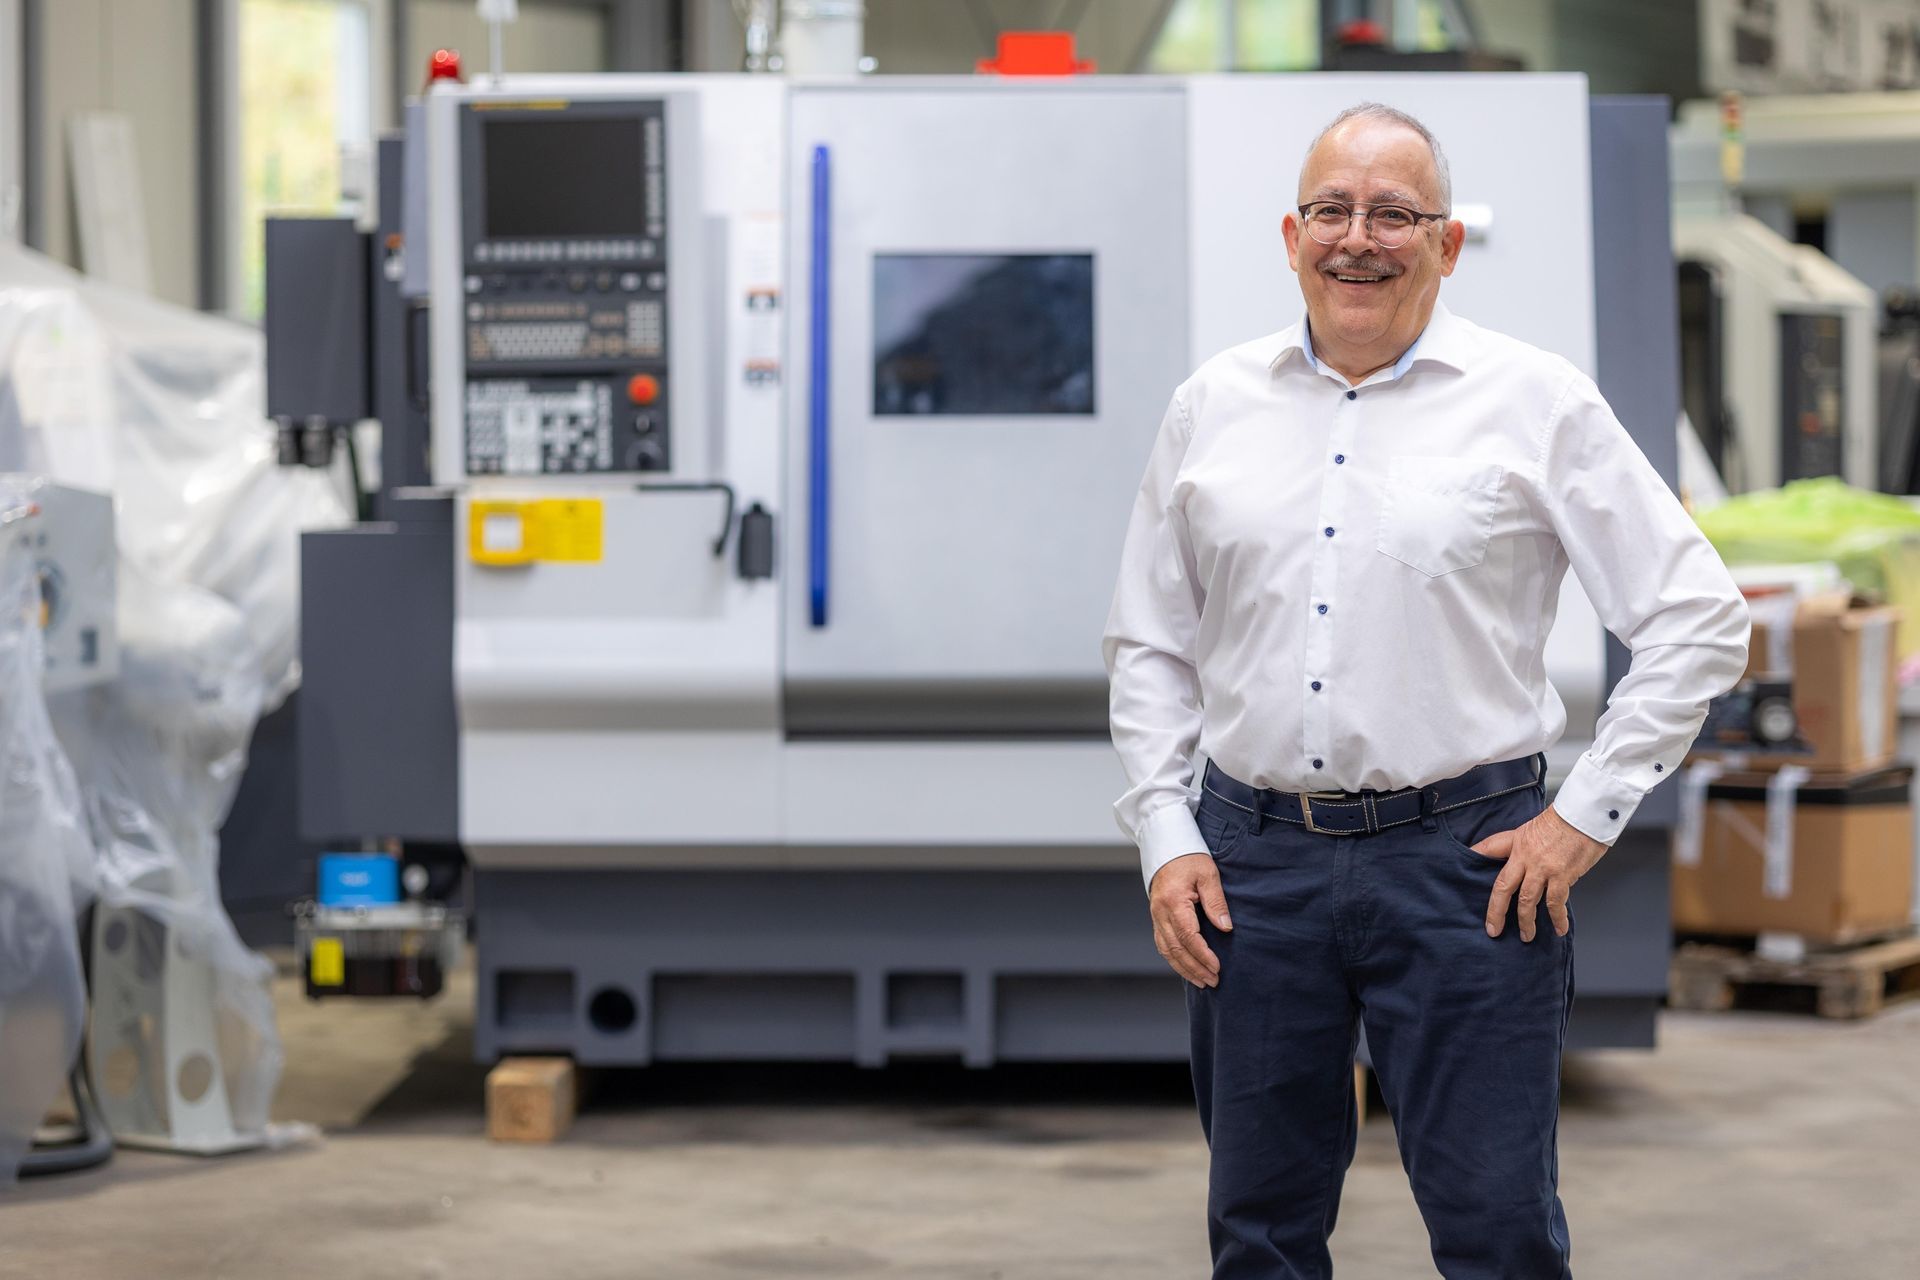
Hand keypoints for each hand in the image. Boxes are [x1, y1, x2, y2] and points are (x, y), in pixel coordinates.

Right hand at [1148, 853, 1232, 987]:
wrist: (1166, 847)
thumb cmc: (1189, 858)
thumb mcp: (1208, 875)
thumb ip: (1216, 902)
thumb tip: (1226, 928)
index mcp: (1174, 901)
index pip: (1188, 936)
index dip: (1202, 954)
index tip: (1217, 967)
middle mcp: (1160, 912)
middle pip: (1176, 948)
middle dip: (1195, 968)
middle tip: (1213, 981)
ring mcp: (1156, 916)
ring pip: (1167, 950)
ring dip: (1184, 968)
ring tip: (1202, 982)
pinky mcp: (1156, 918)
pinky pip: (1163, 944)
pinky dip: (1174, 959)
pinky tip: (1186, 968)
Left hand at [1474, 805, 1607, 941]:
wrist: (1586, 815)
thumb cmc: (1566, 820)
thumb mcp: (1536, 826)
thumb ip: (1525, 845)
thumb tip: (1524, 862)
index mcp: (1517, 842)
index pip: (1489, 849)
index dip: (1476, 856)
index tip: (1464, 870)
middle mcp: (1526, 857)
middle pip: (1503, 888)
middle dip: (1496, 912)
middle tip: (1493, 929)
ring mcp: (1543, 869)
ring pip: (1526, 901)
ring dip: (1526, 922)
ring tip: (1526, 935)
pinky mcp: (1562, 876)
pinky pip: (1556, 903)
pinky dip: (1557, 918)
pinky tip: (1558, 928)